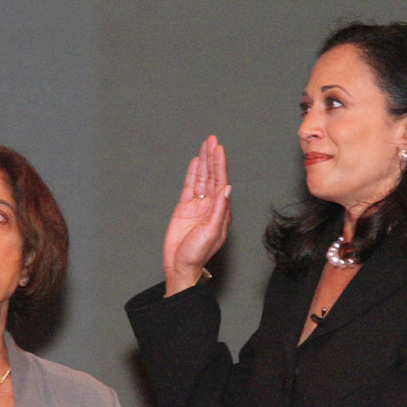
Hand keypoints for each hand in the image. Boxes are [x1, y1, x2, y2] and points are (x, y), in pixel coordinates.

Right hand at [162, 135, 231, 295]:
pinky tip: (195, 163)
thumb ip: (219, 210)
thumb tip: (226, 189)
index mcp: (220, 211)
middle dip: (212, 157)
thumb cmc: (197, 254)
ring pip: (201, 179)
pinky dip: (192, 174)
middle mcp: (211, 206)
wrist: (180, 266)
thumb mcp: (212, 232)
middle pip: (212, 176)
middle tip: (211, 140)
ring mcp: (197, 206)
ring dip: (203, 162)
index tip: (218, 149)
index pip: (221, 181)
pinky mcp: (184, 208)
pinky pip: (189, 187)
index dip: (220, 164)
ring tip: (204, 146)